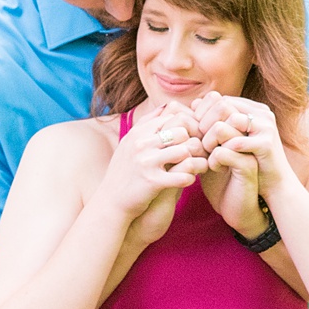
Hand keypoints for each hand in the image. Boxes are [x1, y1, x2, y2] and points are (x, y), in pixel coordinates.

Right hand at [102, 101, 204, 227]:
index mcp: (138, 132)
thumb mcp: (130, 143)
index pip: (173, 117)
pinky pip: (183, 175)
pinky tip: (188, 180)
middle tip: (198, 153)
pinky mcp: (153, 182)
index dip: (188, 127)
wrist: (110, 202)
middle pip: (181, 132)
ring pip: (185, 151)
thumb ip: (148, 123)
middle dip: (192, 142)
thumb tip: (166, 106)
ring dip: (194, 160)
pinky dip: (189, 178)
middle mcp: (141, 144)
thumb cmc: (124, 171)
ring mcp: (146, 162)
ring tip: (196, 167)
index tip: (193, 138)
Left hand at [193, 95, 290, 195]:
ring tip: (208, 154)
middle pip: (221, 106)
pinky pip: (234, 144)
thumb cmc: (248, 163)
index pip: (220, 99)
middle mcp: (262, 114)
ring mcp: (265, 128)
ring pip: (225, 123)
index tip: (195, 132)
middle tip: (200, 143)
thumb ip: (215, 121)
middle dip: (204, 124)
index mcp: (255, 109)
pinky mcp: (265, 145)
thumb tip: (194, 103)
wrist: (273, 189)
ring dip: (210, 140)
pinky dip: (220, 156)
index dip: (203, 114)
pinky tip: (218, 167)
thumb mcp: (230, 139)